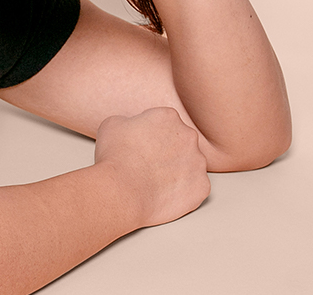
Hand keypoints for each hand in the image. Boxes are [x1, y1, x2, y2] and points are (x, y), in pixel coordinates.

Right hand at [93, 107, 209, 228]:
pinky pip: (194, 188)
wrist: (123, 191)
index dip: (150, 134)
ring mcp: (198, 162)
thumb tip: (132, 128)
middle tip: (147, 164)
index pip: (163, 122)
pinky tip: (164, 194)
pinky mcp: (201, 187)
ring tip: (154, 182)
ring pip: (190, 165)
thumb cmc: (115, 158)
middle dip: (167, 151)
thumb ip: (129, 121)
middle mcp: (189, 136)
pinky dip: (182, 192)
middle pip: (180, 141)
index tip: (141, 145)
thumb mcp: (112, 124)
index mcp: (168, 117)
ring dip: (177, 171)